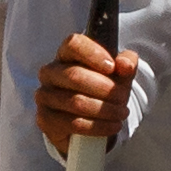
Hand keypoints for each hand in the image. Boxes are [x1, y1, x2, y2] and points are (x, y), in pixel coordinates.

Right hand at [35, 30, 130, 151]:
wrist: (89, 120)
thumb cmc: (103, 88)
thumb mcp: (119, 74)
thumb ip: (126, 63)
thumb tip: (125, 65)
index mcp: (66, 53)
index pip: (74, 44)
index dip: (93, 54)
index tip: (112, 67)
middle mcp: (50, 72)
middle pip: (75, 75)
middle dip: (105, 89)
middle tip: (123, 98)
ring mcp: (44, 96)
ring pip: (75, 102)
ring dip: (104, 110)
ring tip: (121, 113)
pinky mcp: (45, 120)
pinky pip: (73, 123)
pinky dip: (98, 126)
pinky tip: (112, 126)